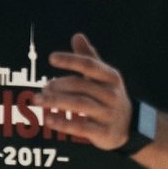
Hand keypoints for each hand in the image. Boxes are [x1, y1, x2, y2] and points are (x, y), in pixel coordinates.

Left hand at [38, 32, 135, 149]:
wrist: (129, 126)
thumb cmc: (108, 96)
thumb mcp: (103, 77)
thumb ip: (89, 58)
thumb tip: (77, 36)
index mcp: (111, 77)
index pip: (90, 65)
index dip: (71, 60)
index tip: (51, 58)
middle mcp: (111, 94)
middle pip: (80, 85)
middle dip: (57, 85)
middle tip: (42, 87)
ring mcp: (108, 114)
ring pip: (79, 104)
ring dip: (55, 101)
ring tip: (38, 100)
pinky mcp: (103, 132)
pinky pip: (81, 126)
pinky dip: (62, 122)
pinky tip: (48, 119)